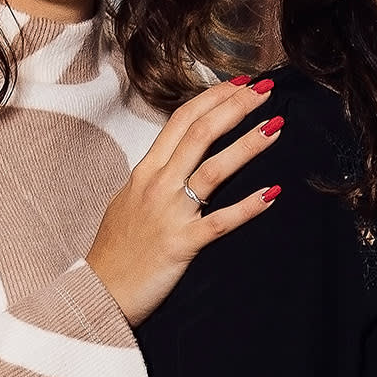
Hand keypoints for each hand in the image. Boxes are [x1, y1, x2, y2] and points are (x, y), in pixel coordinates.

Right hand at [87, 77, 283, 325]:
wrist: (100, 291)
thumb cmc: (116, 249)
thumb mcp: (129, 201)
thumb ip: (154, 177)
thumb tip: (177, 158)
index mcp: (146, 171)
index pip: (181, 120)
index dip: (213, 98)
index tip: (239, 84)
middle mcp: (158, 184)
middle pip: (201, 133)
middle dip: (235, 107)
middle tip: (265, 90)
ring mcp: (171, 213)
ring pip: (214, 169)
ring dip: (247, 145)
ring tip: (276, 127)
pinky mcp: (183, 244)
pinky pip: (221, 222)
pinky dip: (248, 207)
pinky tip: (272, 193)